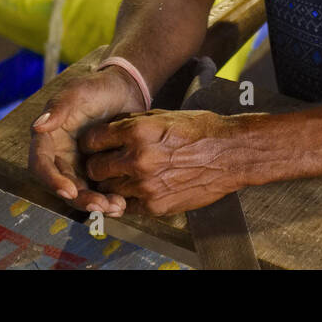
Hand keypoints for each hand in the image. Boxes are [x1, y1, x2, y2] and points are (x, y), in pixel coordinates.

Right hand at [29, 67, 144, 215]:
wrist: (126, 90)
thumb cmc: (98, 87)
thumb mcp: (79, 91)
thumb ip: (59, 108)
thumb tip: (38, 126)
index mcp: (47, 137)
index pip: (40, 164)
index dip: (51, 180)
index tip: (68, 191)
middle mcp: (59, 155)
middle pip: (61, 185)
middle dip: (79, 198)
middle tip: (100, 206)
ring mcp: (77, 164)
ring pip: (80, 192)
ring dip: (95, 203)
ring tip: (116, 207)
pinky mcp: (96, 170)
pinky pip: (97, 190)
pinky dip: (107, 199)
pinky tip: (122, 204)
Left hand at [79, 109, 245, 216]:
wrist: (230, 154)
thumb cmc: (200, 130)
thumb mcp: (163, 115)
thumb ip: (133, 123)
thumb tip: (110, 128)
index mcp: (137, 131)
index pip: (92, 140)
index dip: (91, 143)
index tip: (95, 145)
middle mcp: (137, 158)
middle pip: (94, 168)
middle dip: (97, 165)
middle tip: (105, 163)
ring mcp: (145, 185)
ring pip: (107, 190)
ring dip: (111, 184)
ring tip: (123, 176)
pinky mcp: (155, 205)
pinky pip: (126, 206)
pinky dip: (128, 198)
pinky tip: (137, 189)